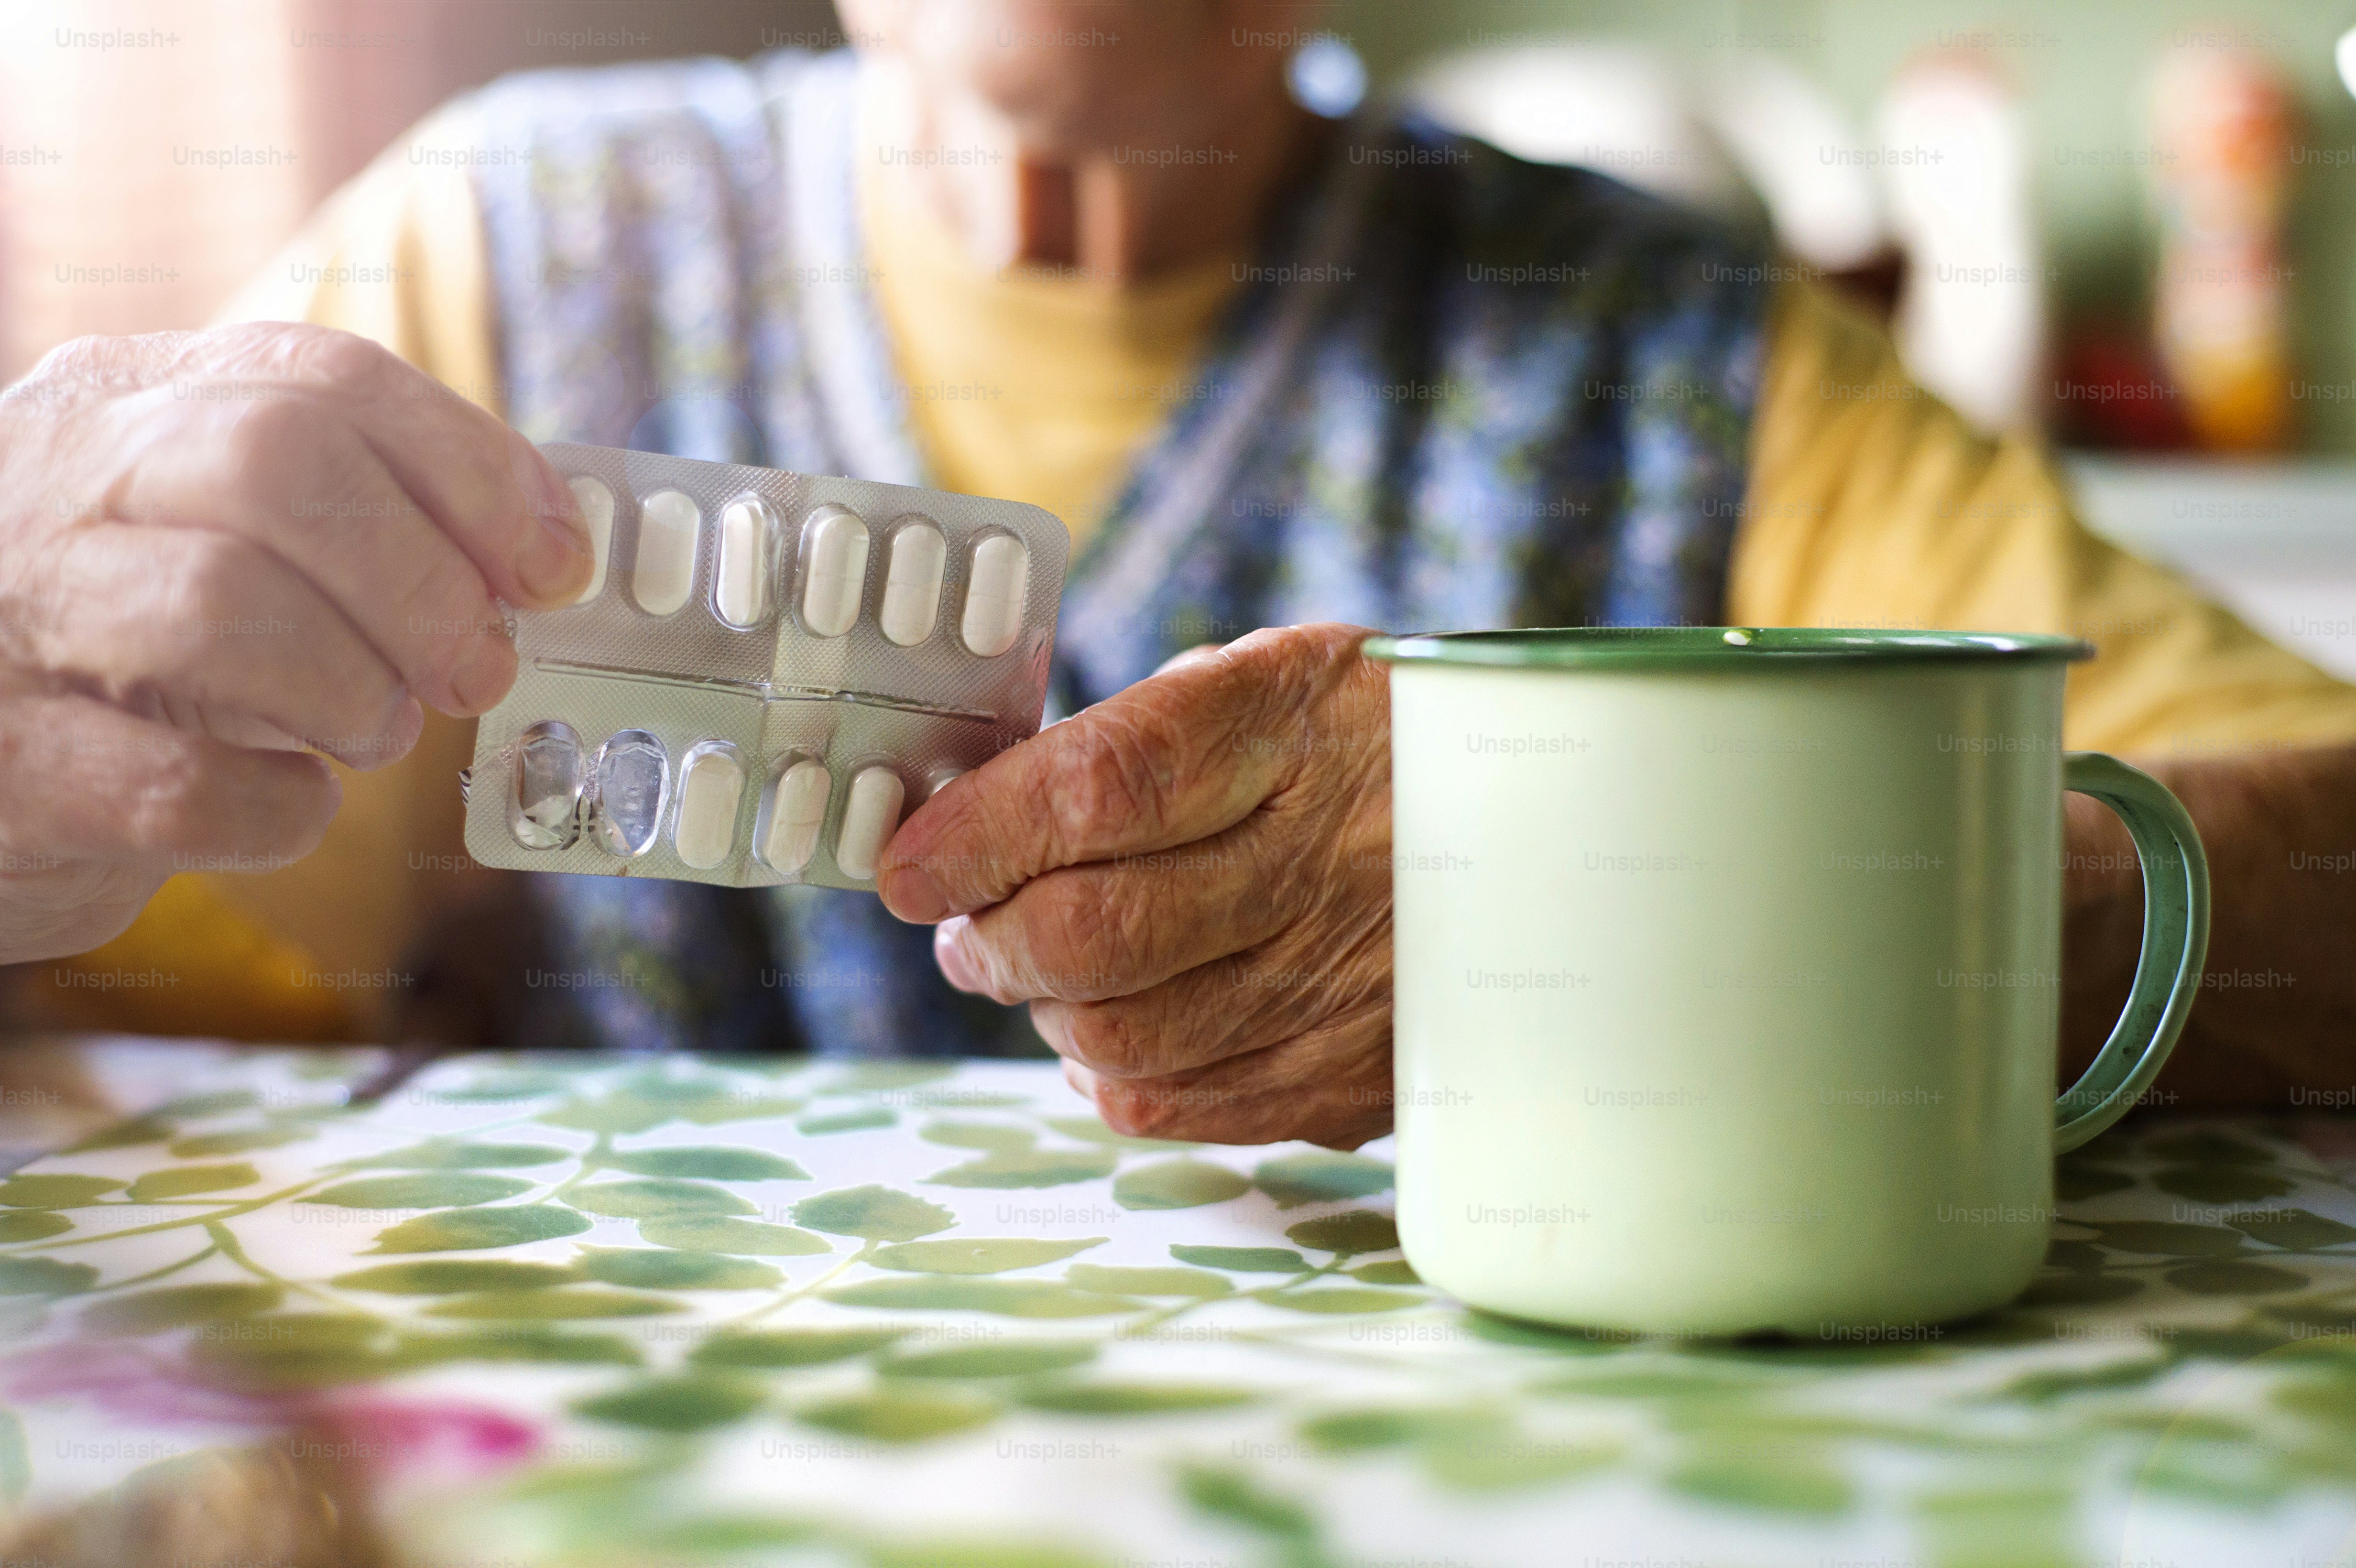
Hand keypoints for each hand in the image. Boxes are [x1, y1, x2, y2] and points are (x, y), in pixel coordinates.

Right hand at [0, 324, 592, 963]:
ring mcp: (12, 614)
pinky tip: (289, 804)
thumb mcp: (214, 540)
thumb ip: (355, 520)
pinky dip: (273, 807)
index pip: (327, 377)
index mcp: (128, 402)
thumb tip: (545, 556)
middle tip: (478, 667)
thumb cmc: (126, 654)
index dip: (474, 470)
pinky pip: (172, 784)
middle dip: (421, 577)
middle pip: (276, 461)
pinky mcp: (7, 763)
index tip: (552, 565)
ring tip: (376, 730)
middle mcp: (55, 478)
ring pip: (221, 603)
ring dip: (352, 684)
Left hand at [877, 623, 1393, 1146]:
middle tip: (963, 922)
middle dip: (991, 937)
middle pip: (1098, 932)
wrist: (1565, 838)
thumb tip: (977, 821)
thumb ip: (1137, 741)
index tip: (907, 860)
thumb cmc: (1374, 743)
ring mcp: (1351, 979)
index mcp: (1299, 724)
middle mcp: (1329, 855)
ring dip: (1044, 1008)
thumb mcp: (1278, 685)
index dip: (979, 833)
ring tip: (1039, 966)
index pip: (1099, 787)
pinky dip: (1114, 1075)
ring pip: (1126, 1035)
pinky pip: (1185, 1102)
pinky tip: (1112, 1027)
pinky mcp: (1359, 1070)